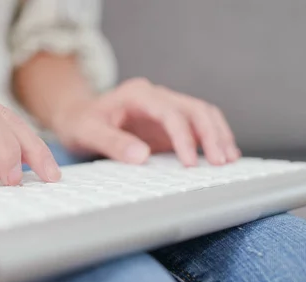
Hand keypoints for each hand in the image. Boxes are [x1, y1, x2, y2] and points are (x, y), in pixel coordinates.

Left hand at [52, 78, 239, 165]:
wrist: (76, 117)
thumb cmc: (80, 122)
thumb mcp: (87, 132)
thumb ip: (113, 143)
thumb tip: (142, 156)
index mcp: (138, 94)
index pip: (170, 113)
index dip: (183, 137)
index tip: (189, 163)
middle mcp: (156, 97)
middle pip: (195, 109)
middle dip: (212, 134)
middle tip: (221, 162)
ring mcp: (165, 108)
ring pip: (202, 114)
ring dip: (218, 135)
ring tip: (228, 160)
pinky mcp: (169, 123)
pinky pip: (197, 127)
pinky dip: (212, 139)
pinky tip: (222, 155)